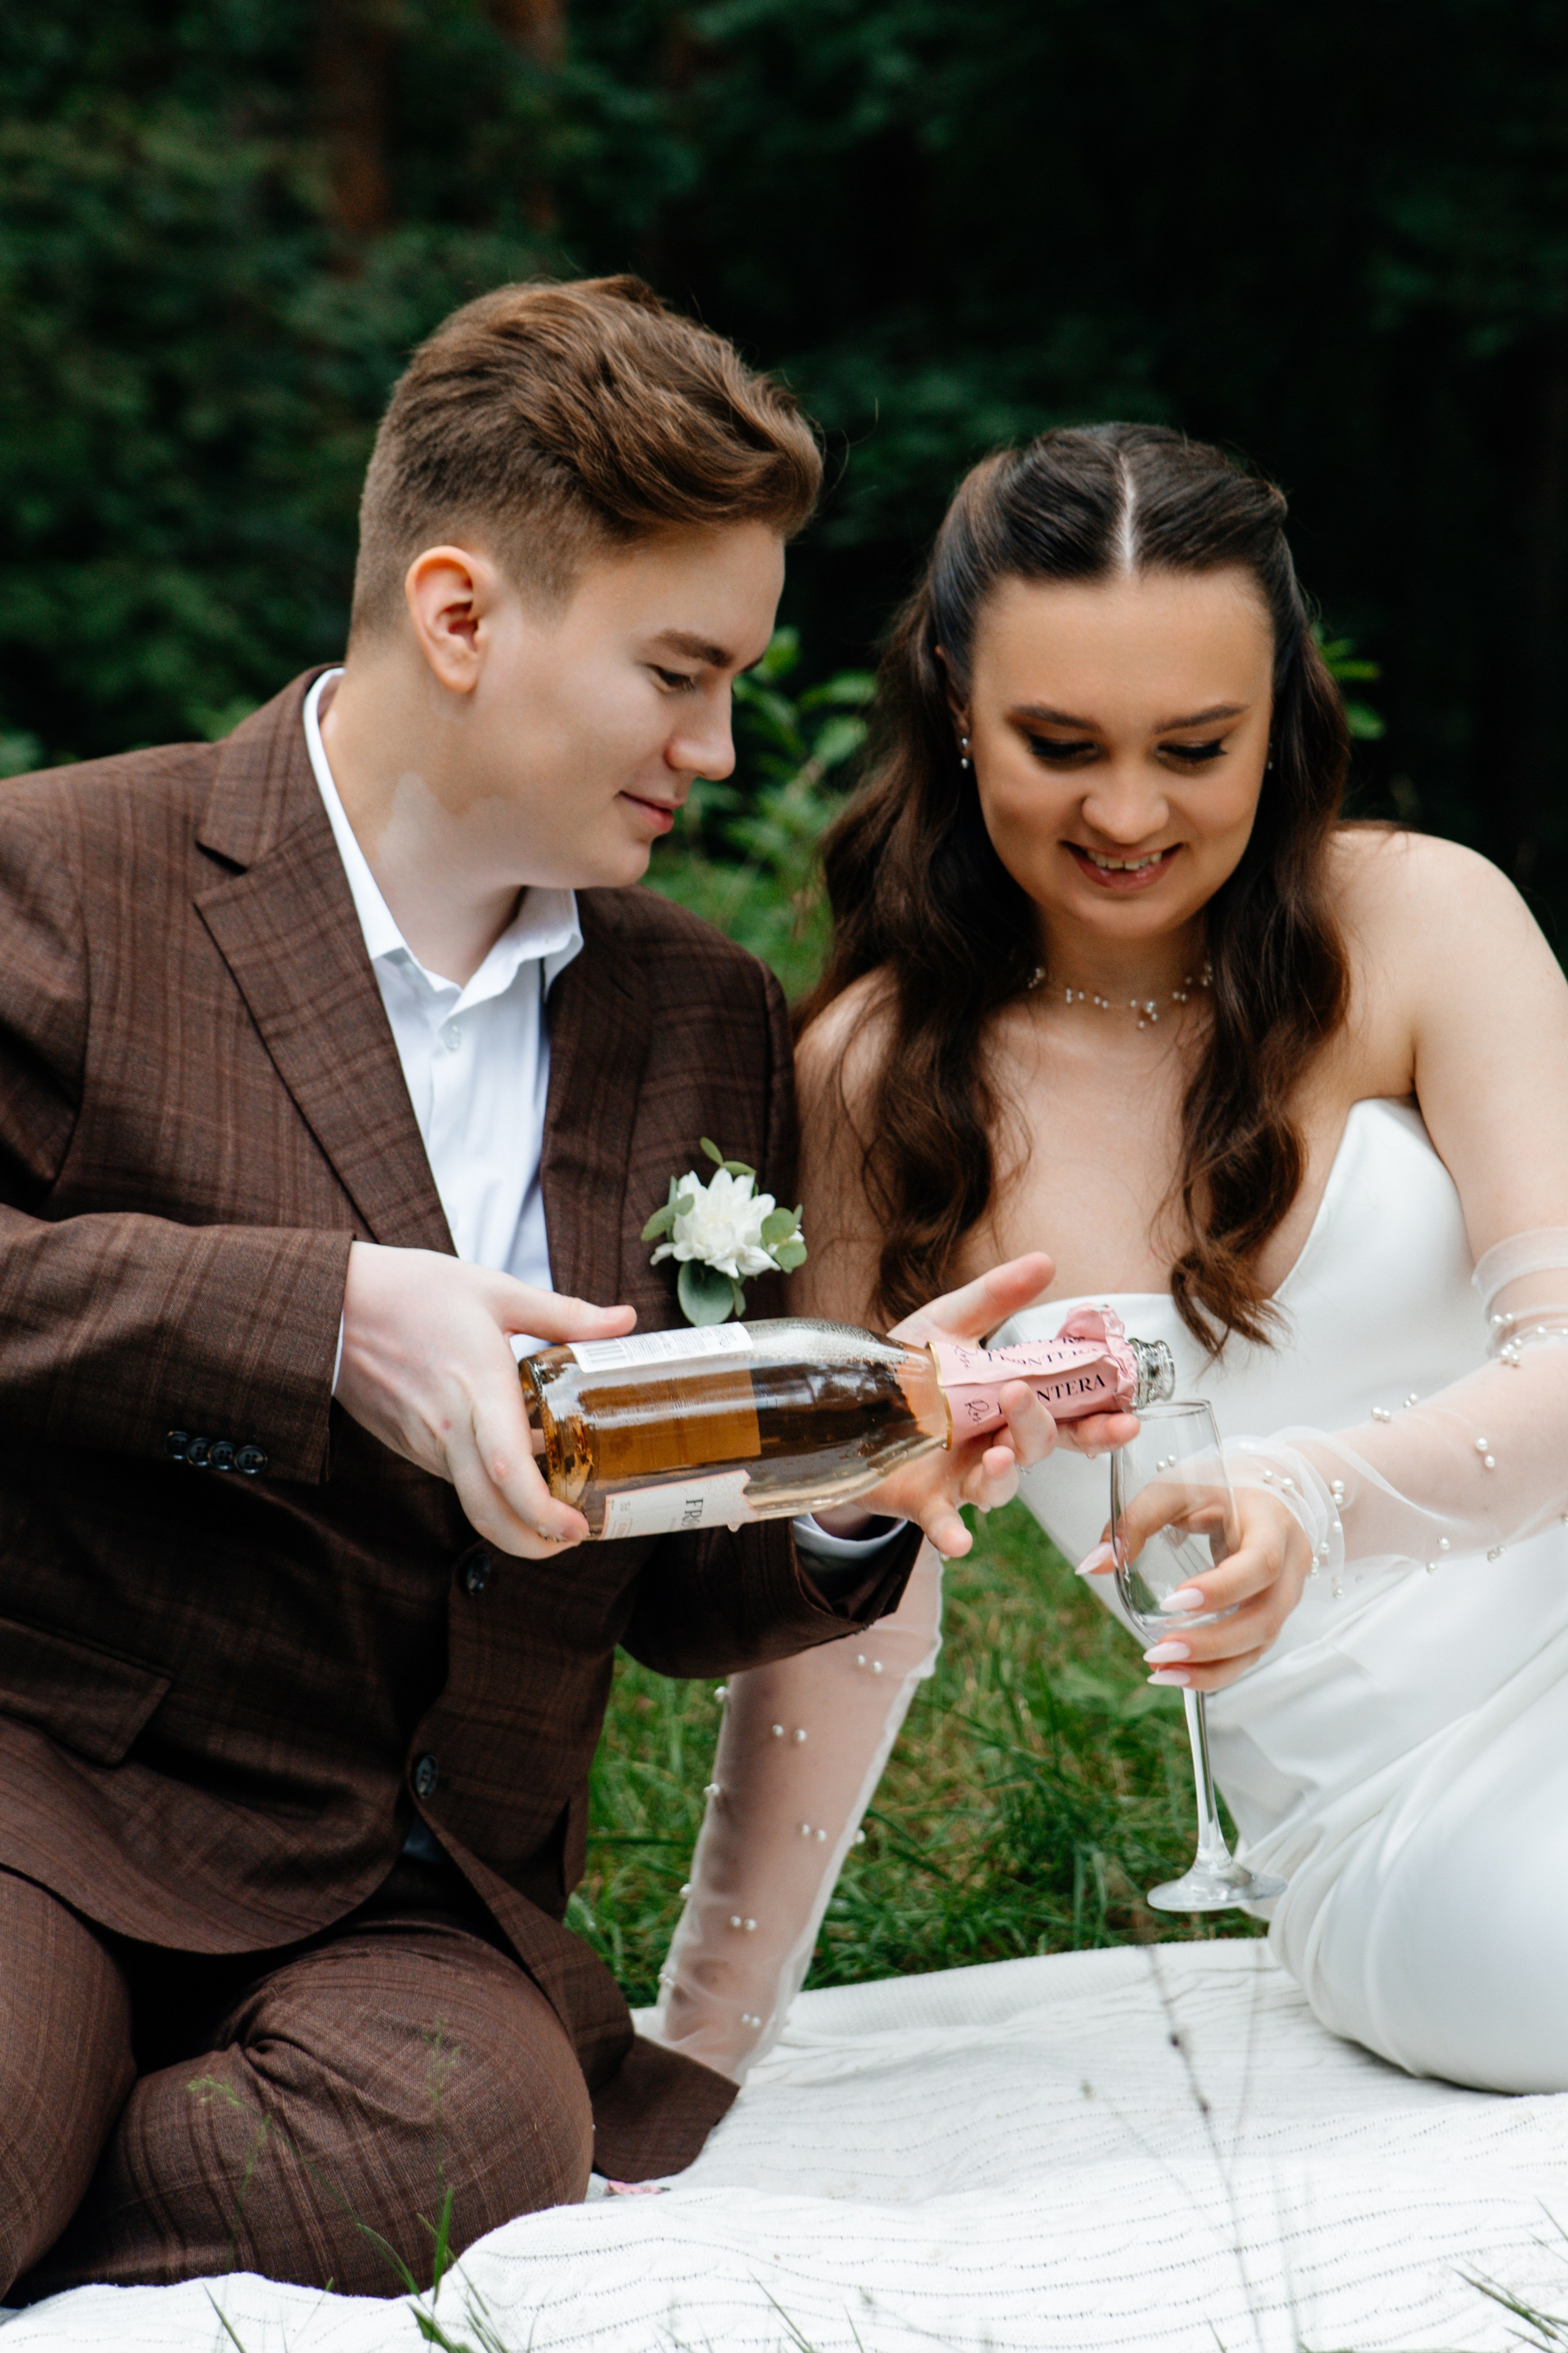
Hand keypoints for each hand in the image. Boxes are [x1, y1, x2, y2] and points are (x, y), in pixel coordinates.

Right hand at [336, 1242, 634, 1557]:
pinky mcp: (408, 1445)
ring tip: (555, 1508)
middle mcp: (448, 1429)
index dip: (544, 1512)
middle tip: (573, 1537)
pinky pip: (453, 1479)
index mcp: (476, 1388)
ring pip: (471, 1503)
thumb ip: (565, 1313)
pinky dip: (486, 1492)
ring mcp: (423, 1443)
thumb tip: (625, 1320)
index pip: (508, 1471)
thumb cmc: (412, 1290)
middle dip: (534, 1543)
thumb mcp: (496, 1291)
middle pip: (488, 1515)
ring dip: (511, 1520)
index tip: (578, 1526)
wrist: (332, 1303)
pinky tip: (514, 1470)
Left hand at [855, 1253, 1138, 1557]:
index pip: (1067, 1416)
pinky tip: (959, 1542)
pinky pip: (945, 1523)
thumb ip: (995, 1298)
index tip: (1126, 1416)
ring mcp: (962, 1477)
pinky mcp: (925, 1501)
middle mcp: (995, 1445)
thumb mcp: (947, 1325)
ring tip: (996, 1455)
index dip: (1099, 1421)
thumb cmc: (908, 1369)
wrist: (843, 1405)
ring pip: (1000, 1486)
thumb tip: (1046, 1261)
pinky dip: (953, 1533)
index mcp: (1010, 1406)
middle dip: (1040, 1426)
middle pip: (1038, 1446)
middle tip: (1020, 1397)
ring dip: (1004, 1474)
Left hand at [1079, 1481, 1312, 1690]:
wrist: (1269, 1493)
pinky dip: (1217, 1670)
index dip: (1222, 1589)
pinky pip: (1251, 1652)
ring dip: (1213, 1667)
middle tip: (1161, 1652)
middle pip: (1265, 1616)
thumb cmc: (1219, 1487)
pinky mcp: (1273, 1615)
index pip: (1260, 1564)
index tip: (1173, 1603)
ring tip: (1162, 1670)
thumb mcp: (1176, 1489)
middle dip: (1214, 1643)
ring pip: (1261, 1643)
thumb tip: (1092, 1565)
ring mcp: (1287, 1595)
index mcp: (1273, 1524)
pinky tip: (1178, 1673)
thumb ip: (1135, 1521)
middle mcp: (1291, 1564)